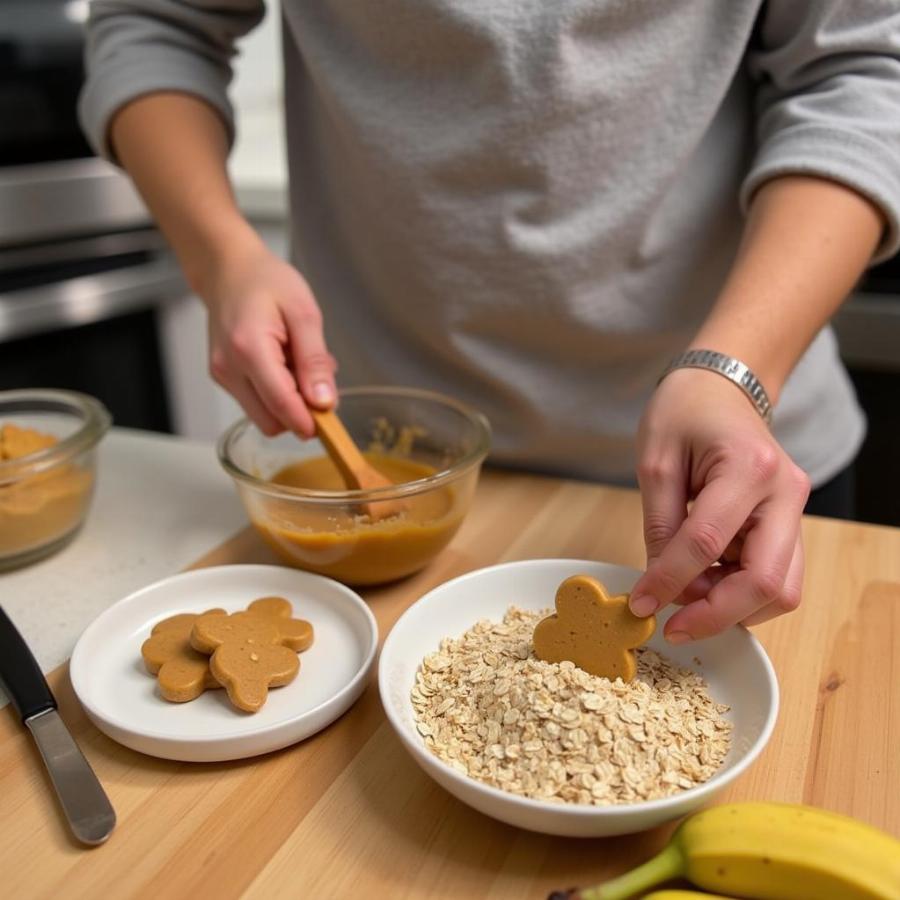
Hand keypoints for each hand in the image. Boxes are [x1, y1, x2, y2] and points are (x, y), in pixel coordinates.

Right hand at [201, 238, 336, 436]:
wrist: (228, 270)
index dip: (307, 421)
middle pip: (270, 421)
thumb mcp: (304, 313)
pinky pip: (256, 403)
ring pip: (263, 416)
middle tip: (317, 381)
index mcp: (249, 349)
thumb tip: (324, 402)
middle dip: (299, 412)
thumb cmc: (266, 282)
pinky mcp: (224, 378)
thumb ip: (314, 360)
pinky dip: (275, 394)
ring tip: (297, 365)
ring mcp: (223, 375)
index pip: (280, 404)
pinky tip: (282, 365)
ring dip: (288, 404)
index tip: (330, 424)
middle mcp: (229, 368)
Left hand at [629, 367, 810, 641]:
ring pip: (781, 588)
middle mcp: (785, 492)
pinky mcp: (792, 523)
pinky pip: (777, 576)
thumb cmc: (685, 412)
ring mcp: (796, 510)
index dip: (670, 581)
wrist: (723, 388)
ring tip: (686, 597)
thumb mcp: (655, 461)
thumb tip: (658, 584)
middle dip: (716, 614)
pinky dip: (741, 592)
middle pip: (766, 581)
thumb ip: (659, 525)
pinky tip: (706, 583)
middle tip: (673, 627)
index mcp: (748, 467)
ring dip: (733, 608)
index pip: (708, 543)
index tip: (640, 604)